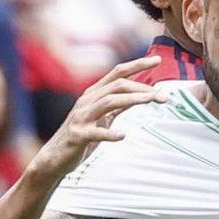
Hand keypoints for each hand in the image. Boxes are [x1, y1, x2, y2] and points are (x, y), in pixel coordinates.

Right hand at [30, 57, 164, 178]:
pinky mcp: (77, 136)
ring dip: (133, 100)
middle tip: (164, 97)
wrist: (55, 158)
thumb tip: (142, 94)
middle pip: (117, 85)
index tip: (158, 60)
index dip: (138, 64)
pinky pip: (95, 133)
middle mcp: (87, 101)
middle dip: (142, 88)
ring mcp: (81, 117)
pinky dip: (109, 133)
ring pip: (109, 102)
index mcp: (94, 94)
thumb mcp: (103, 116)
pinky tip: (123, 135)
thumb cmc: (82, 135)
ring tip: (151, 101)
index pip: (118, 73)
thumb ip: (119, 104)